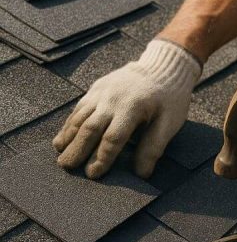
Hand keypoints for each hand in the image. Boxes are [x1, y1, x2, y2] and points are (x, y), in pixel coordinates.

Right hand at [53, 39, 201, 178]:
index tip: (94, 174)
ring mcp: (102, 91)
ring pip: (80, 117)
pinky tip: (64, 138)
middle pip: (90, 128)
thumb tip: (142, 174)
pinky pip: (79, 108)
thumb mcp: (170, 122)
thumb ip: (154, 147)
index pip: (113, 137)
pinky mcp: (97, 88)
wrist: (162, 67)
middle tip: (68, 168)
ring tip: (62, 156)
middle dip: (78, 150)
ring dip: (69, 137)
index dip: (102, 157)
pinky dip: (70, 124)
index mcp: (132, 108)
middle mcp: (112, 98)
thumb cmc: (169, 99)